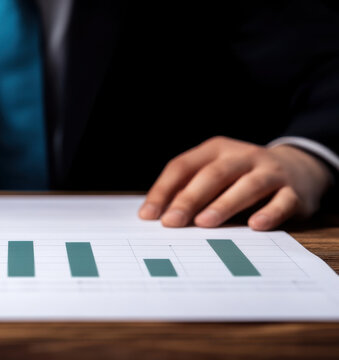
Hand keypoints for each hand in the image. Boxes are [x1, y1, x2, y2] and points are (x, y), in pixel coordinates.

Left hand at [138, 136, 332, 229]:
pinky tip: (255, 225)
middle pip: (212, 175)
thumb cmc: (240, 177)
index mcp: (215, 149)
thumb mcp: (214, 175)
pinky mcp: (294, 191)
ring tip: (204, 223)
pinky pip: (282, 201)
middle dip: (189, 198)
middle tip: (171, 222)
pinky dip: (269, 213)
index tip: (148, 215)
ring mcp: (270, 172)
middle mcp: (242, 156)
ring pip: (247, 186)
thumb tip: (155, 217)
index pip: (182, 166)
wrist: (299, 168)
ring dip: (224, 204)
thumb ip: (188, 191)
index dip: (163, 190)